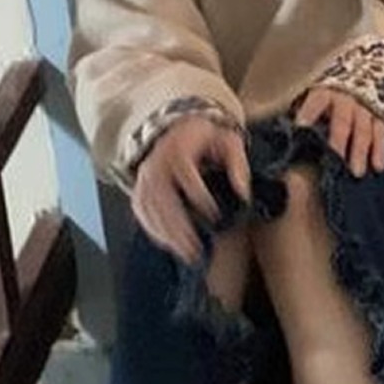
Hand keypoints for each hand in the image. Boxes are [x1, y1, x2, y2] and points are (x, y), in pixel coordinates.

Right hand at [133, 117, 250, 263]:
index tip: (214, 214)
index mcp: (178, 149)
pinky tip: (168, 244)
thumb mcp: (229, 142)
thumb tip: (243, 192)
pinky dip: (153, 229)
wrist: (179, 130)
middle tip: (196, 248)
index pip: (185, 173)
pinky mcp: (140, 188)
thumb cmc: (206, 139)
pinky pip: (142, 211)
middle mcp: (157, 163)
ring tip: (186, 253)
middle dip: (179, 225)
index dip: (199, 195)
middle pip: (163, 196)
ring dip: (167, 233)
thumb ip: (239, 164)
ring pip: (150, 207)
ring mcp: (145, 177)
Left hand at [296, 88, 383, 177]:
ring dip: (360, 151)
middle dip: (339, 141)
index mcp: (325, 93)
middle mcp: (346, 99)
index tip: (300, 127)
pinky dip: (380, 151)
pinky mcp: (380, 118)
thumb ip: (299, 117)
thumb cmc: (326, 102)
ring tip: (356, 173)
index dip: (310, 112)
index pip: (317, 101)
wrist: (362, 81)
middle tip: (334, 160)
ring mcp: (364, 109)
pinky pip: (381, 134)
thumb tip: (284, 140)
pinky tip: (378, 168)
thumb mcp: (311, 101)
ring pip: (364, 130)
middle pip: (343, 120)